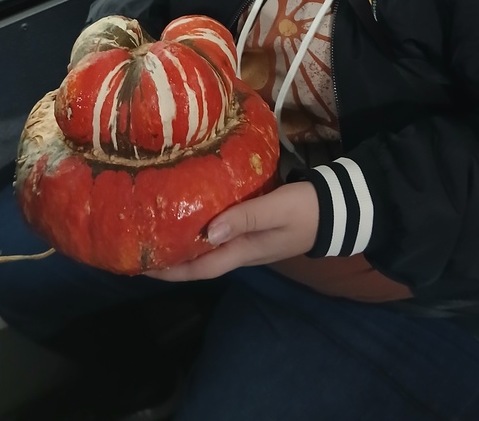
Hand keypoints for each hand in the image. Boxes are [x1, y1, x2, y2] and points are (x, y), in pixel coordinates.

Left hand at [145, 181, 318, 280]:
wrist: (337, 208)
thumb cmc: (306, 209)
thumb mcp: (276, 210)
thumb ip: (245, 217)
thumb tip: (207, 232)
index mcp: (244, 251)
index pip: (200, 267)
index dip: (171, 270)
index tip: (142, 266)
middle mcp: (242, 250)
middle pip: (200, 261)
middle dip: (171, 258)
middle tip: (141, 246)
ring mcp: (249, 240)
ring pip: (209, 247)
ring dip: (184, 243)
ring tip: (158, 229)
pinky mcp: (255, 226)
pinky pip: (221, 232)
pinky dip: (202, 227)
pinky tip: (192, 214)